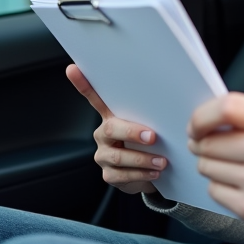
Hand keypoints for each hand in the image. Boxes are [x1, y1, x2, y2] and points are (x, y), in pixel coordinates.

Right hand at [67, 64, 165, 194]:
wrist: (152, 174)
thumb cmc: (152, 144)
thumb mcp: (151, 126)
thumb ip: (152, 115)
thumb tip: (171, 102)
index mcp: (112, 117)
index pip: (95, 98)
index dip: (82, 84)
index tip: (73, 69)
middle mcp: (103, 134)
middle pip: (111, 129)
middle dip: (132, 133)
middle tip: (153, 137)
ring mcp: (104, 155)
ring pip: (118, 156)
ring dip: (142, 159)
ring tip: (162, 161)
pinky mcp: (109, 174)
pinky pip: (122, 174)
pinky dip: (141, 174)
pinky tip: (155, 172)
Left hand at [188, 92, 243, 237]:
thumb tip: (201, 120)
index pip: (228, 107)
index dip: (202, 116)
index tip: (195, 126)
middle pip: (210, 141)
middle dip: (204, 145)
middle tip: (215, 149)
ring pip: (206, 166)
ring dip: (212, 166)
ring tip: (235, 168)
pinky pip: (213, 189)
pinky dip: (220, 187)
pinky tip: (240, 187)